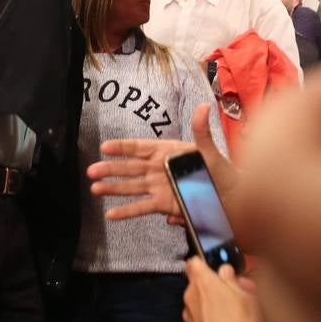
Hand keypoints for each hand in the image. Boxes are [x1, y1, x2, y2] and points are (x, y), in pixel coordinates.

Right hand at [88, 104, 232, 224]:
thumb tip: (204, 106)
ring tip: (94, 189)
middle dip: (110, 169)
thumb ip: (202, 130)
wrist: (229, 194)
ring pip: (130, 187)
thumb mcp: (210, 149)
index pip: (139, 148)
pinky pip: (141, 207)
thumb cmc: (220, 169)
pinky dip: (126, 211)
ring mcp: (158, 186)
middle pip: (129, 168)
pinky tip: (111, 214)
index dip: (122, 148)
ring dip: (113, 188)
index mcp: (165, 151)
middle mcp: (157, 168)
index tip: (104, 147)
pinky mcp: (162, 204)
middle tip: (91, 171)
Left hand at [182, 257, 264, 321]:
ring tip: (236, 313)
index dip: (205, 261)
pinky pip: (202, 318)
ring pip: (201, 301)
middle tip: (236, 292)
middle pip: (200, 282)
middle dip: (216, 285)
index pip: (194, 260)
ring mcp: (190, 316)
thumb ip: (235, 280)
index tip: (218, 266)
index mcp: (202, 281)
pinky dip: (212, 320)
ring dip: (214, 303)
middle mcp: (191, 297)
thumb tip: (229, 273)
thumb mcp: (248, 298)